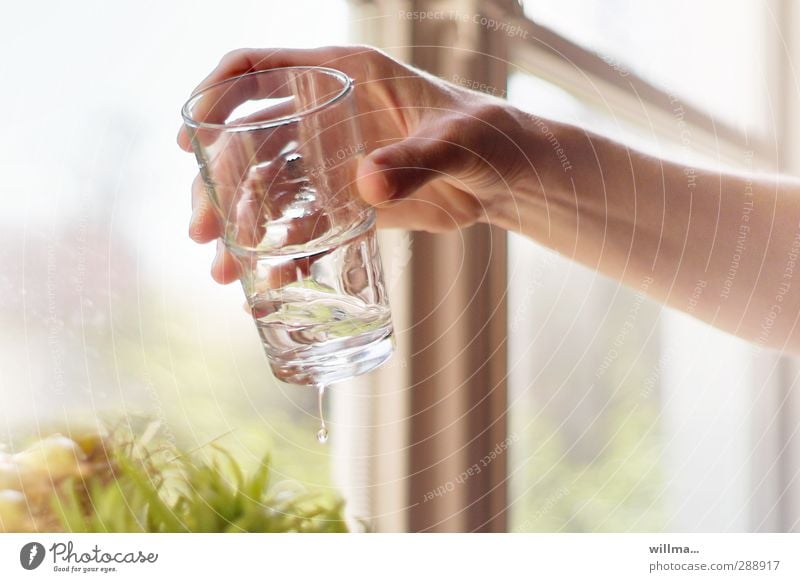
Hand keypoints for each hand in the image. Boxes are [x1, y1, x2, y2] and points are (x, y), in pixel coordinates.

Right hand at [178, 45, 532, 282]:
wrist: (508, 178)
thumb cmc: (489, 138)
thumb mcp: (457, 143)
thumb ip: (416, 159)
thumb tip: (365, 186)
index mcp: (342, 76)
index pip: (259, 70)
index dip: (215, 96)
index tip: (188, 135)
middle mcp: (326, 117)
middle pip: (249, 142)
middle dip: (218, 185)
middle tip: (203, 230)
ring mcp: (334, 161)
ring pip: (267, 189)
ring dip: (239, 227)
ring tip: (223, 271)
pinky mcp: (349, 203)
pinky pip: (303, 226)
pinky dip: (282, 253)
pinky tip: (268, 282)